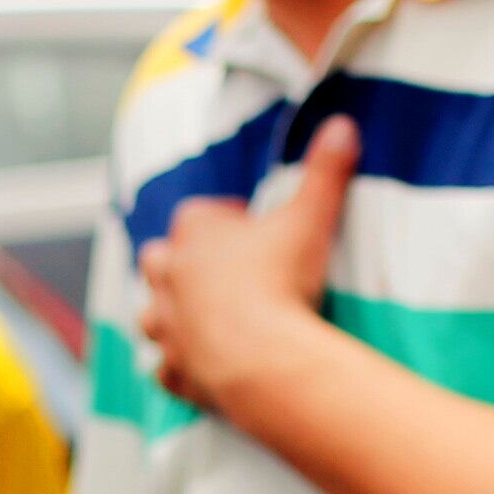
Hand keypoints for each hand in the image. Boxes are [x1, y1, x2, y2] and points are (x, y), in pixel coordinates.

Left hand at [135, 115, 358, 424]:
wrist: (263, 357)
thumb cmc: (282, 282)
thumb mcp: (311, 218)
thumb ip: (325, 171)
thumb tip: (342, 124)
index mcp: (195, 233)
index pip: (199, 214)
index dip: (225, 219)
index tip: (252, 226)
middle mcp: (169, 277)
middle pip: (159, 259)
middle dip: (182, 263)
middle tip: (221, 273)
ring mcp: (167, 326)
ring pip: (150, 315)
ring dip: (169, 314)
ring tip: (201, 318)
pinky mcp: (175, 369)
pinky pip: (164, 368)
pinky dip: (175, 366)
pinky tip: (195, 368)